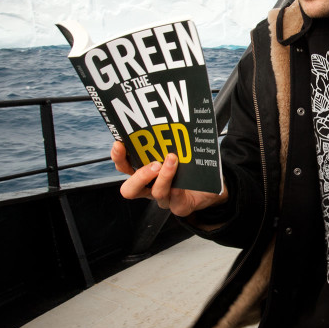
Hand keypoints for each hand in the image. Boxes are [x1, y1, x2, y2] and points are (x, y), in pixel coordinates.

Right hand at [111, 141, 226, 217]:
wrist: (210, 186)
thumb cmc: (189, 167)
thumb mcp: (176, 151)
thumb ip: (167, 141)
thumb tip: (166, 121)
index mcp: (143, 174)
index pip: (123, 167)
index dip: (118, 157)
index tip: (120, 144)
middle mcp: (150, 188)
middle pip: (130, 190)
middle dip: (139, 176)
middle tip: (153, 164)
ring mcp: (164, 199)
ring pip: (156, 192)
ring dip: (164, 175)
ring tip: (173, 160)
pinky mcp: (180, 207)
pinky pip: (176, 202)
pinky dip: (178, 191)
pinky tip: (182, 183)